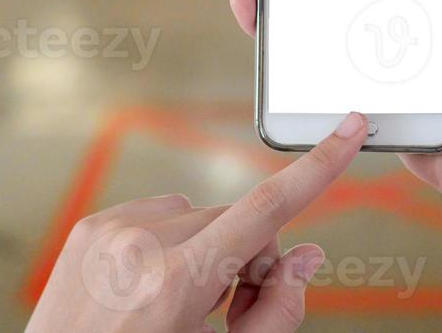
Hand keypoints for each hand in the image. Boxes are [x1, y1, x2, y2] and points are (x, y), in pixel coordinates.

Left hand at [26, 111, 367, 332]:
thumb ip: (275, 313)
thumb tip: (306, 256)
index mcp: (175, 284)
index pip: (266, 209)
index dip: (318, 167)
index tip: (351, 127)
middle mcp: (139, 244)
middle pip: (236, 223)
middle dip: (248, 261)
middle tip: (230, 317)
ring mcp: (108, 230)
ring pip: (199, 216)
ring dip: (205, 252)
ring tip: (181, 309)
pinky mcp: (89, 227)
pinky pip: (158, 215)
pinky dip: (167, 246)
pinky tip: (151, 291)